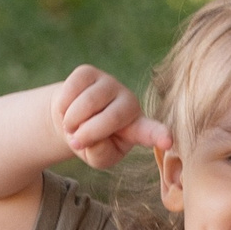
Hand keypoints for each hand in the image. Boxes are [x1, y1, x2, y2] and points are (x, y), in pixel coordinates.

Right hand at [52, 65, 170, 170]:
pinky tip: (67, 110)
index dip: (159, 135)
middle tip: (77, 141)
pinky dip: (62, 107)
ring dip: (71, 121)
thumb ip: (100, 154)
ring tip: (72, 126)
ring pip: (87, 103)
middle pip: (110, 118)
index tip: (168, 141)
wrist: (72, 120)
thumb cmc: (92, 142)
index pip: (150, 132)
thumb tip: (93, 139)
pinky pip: (71, 89)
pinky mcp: (89, 72)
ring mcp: (110, 84)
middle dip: (87, 134)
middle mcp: (129, 102)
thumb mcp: (98, 157)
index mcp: (137, 128)